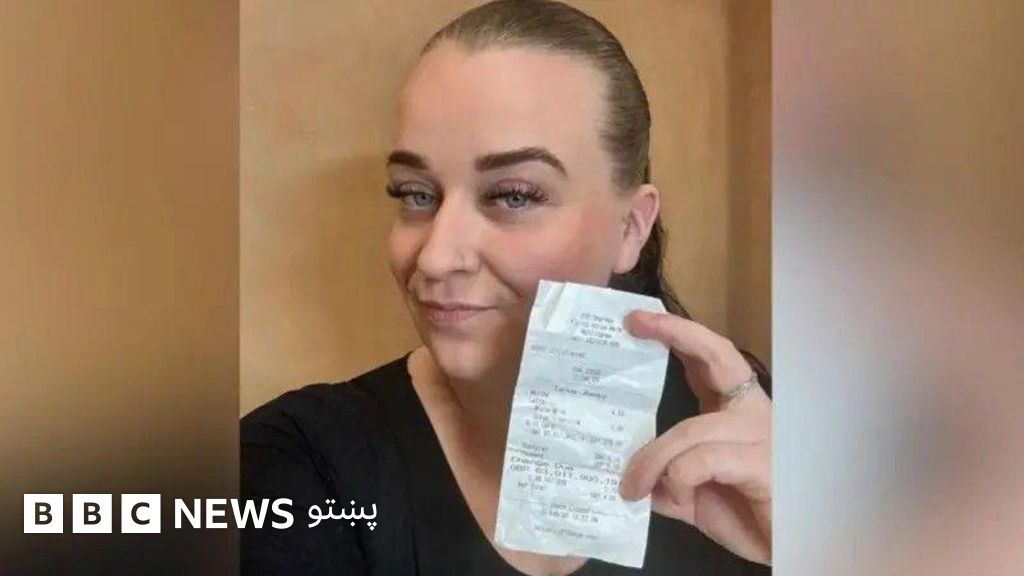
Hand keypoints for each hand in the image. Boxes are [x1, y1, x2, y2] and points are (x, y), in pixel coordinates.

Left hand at [618, 310, 771, 564]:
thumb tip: (628, 476)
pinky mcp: (763, 463)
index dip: (678, 334)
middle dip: (676, 333)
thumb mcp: (692, 495)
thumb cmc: (747, 516)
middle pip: (719, 357)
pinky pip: (702, 459)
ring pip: (691, 428)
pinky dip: (677, 478)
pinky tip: (676, 496)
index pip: (709, 359)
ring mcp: (761, 435)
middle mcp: (752, 412)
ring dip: (652, 458)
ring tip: (630, 486)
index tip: (640, 320)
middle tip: (633, 322)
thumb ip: (663, 479)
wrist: (785, 548)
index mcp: (734, 412)